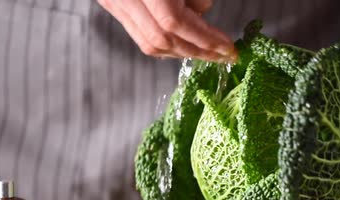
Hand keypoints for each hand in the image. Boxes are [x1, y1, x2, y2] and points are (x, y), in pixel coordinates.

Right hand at [98, 0, 236, 61]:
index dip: (204, 38)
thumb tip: (201, 14)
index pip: (173, 21)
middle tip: (222, 54)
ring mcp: (115, 0)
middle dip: (197, 50)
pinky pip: (140, 35)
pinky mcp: (112, 2)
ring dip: (182, 51)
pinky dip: (165, 44)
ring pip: (149, 43)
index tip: (228, 47)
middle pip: (162, 38)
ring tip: (207, 49)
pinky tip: (184, 42)